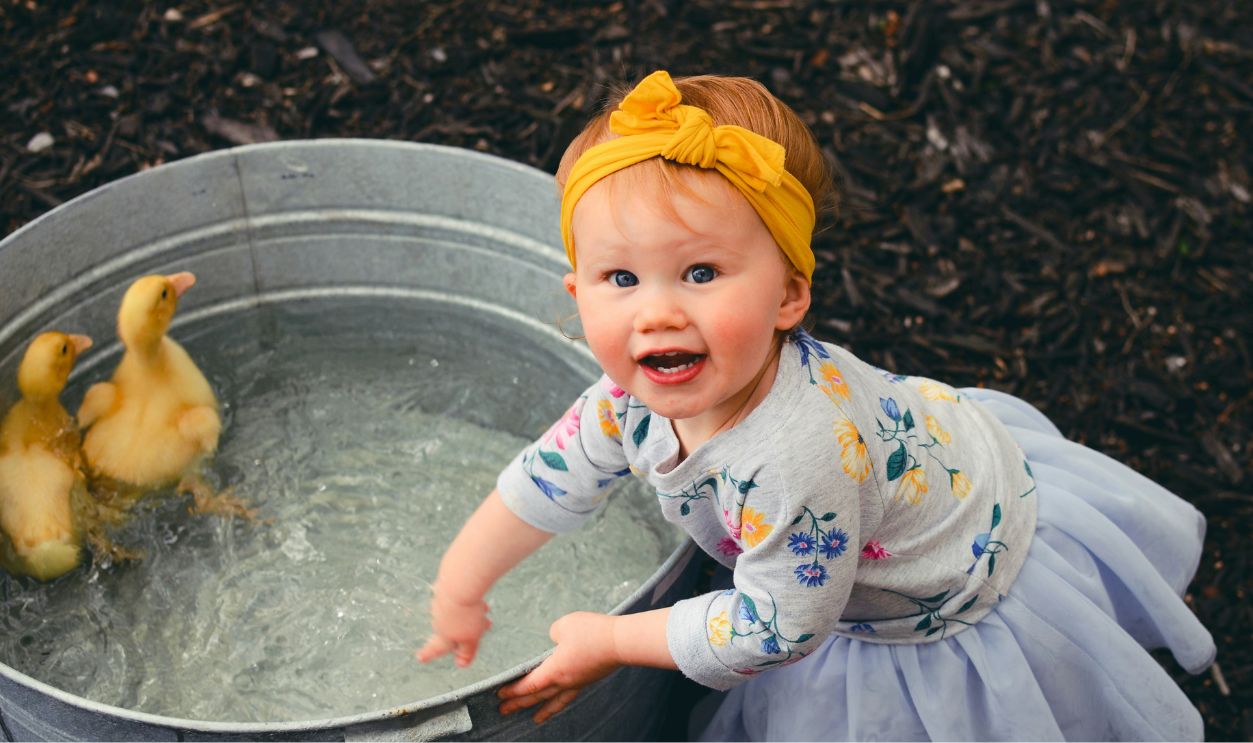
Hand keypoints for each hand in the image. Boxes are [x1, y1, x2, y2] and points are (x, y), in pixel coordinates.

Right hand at [416, 584, 491, 667]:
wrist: (460, 583)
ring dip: (472, 614)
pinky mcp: (446, 587)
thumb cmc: (464, 615)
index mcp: (443, 635)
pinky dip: (469, 601)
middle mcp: (439, 619)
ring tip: (485, 610)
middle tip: (486, 625)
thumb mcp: (470, 639)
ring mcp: (441, 602)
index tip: (420, 657)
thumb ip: (466, 652)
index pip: (436, 649)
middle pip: (452, 629)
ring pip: (458, 613)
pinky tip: (478, 597)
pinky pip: (459, 598)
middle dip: (468, 630)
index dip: (429, 654)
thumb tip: (461, 664)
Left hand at [497, 611, 620, 723]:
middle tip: (504, 711)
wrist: (621, 642)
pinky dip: (561, 702)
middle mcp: (565, 681)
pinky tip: (562, 698)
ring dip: (543, 711)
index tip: (499, 695)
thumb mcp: (564, 625)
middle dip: (520, 704)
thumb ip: (552, 634)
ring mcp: (579, 682)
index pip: (529, 685)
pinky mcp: (590, 678)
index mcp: (555, 670)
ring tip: (536, 719)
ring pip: (556, 701)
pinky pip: (570, 695)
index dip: (513, 691)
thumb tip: (554, 640)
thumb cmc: (592, 633)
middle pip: (538, 696)